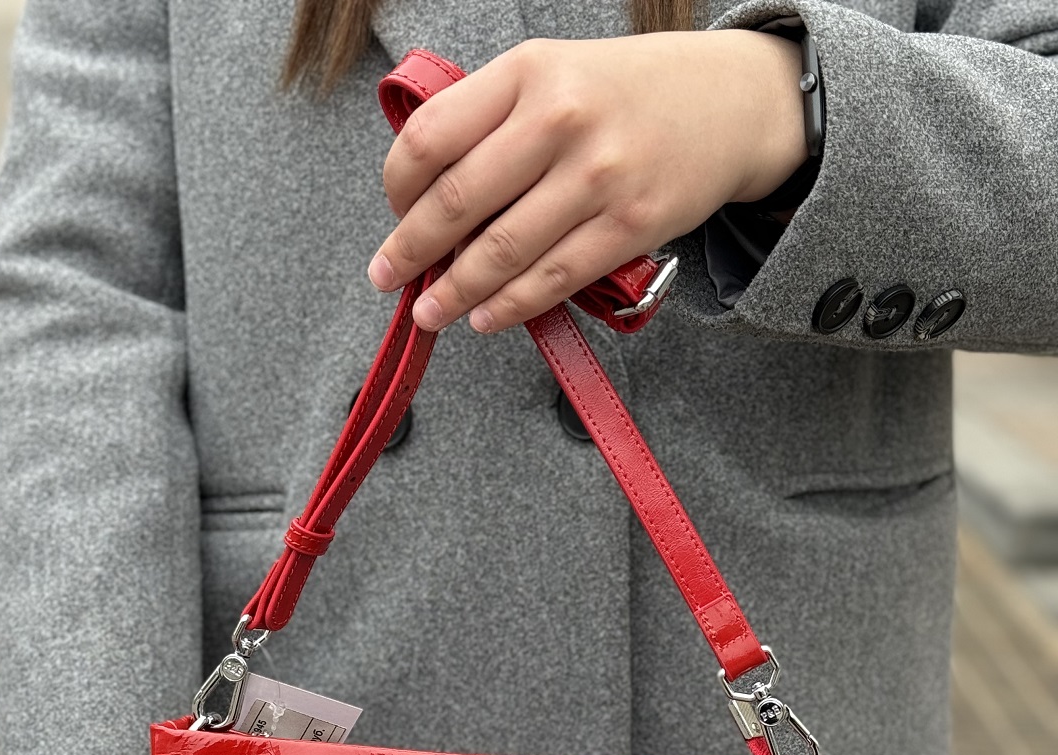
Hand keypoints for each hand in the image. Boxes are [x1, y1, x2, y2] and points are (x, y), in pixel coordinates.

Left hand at [368, 30, 806, 332]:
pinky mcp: (629, 226)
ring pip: (501, 252)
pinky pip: (552, 280)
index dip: (397, 186)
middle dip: (409, 250)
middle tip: (387, 276)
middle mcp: (560, 119)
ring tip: (428, 312)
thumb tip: (423, 194)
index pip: (432, 136)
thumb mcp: (552, 73)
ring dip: (453, 292)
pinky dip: (509, 307)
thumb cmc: (623, 95)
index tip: (393, 211)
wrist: (729, 102)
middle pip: (456, 200)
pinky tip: (483, 319)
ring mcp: (597, 176)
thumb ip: (491, 119)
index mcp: (527, 73)